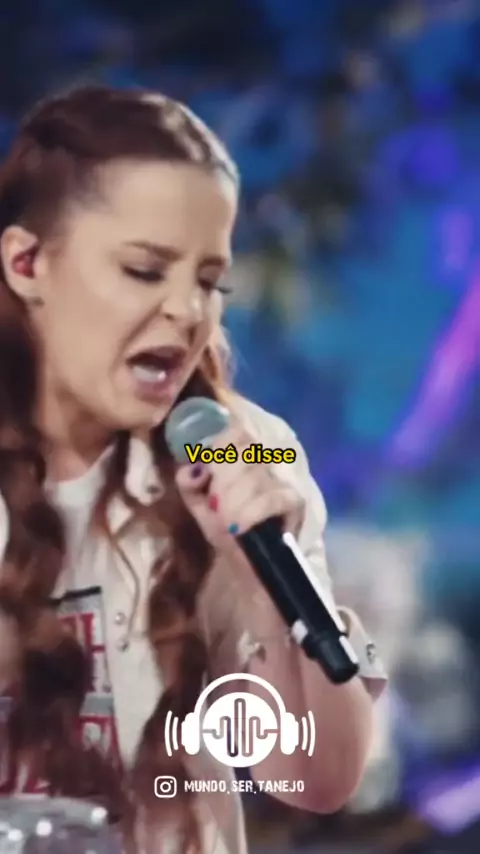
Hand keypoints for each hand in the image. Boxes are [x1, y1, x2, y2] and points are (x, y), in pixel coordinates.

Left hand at [175, 420, 304, 553]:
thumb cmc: (226, 526)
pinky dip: (250, 512)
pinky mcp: (296, 501)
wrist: (248, 563)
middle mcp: (269, 459)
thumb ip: (189, 482)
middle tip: (214, 505)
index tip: (208, 475)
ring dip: (234, 500)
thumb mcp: (198, 503)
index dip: (220, 448)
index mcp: (245, 453)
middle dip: (223, 479)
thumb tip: (195, 469)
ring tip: (224, 522)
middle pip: (247, 450)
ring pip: (258, 475)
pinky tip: (236, 528)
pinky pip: (273, 498)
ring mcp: (285, 479)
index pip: (237, 430)